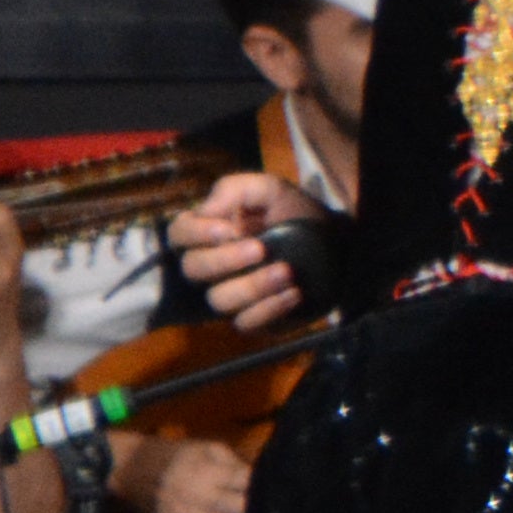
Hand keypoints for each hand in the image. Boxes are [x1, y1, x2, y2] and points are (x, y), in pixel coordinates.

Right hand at [130, 434, 255, 512]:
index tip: (265, 487)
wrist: (134, 469)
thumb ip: (234, 461)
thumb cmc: (178, 457)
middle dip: (253, 507)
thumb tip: (260, 475)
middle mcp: (199, 496)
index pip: (248, 483)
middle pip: (242, 509)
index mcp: (210, 472)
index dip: (261, 485)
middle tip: (257, 506)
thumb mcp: (207, 448)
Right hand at [168, 172, 319, 327]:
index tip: (229, 229)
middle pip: (193, 269)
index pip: (179, 234)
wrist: (333, 243)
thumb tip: (205, 210)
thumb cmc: (293, 214)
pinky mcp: (251, 318)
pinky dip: (269, 309)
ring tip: (286, 271)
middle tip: (261, 248)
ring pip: (219, 300)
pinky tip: (293, 293)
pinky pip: (245, 323)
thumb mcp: (270, 190)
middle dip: (225, 259)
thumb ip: (235, 189)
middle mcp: (210, 266)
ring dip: (252, 285)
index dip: (196, 233)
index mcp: (207, 232)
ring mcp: (229, 294)